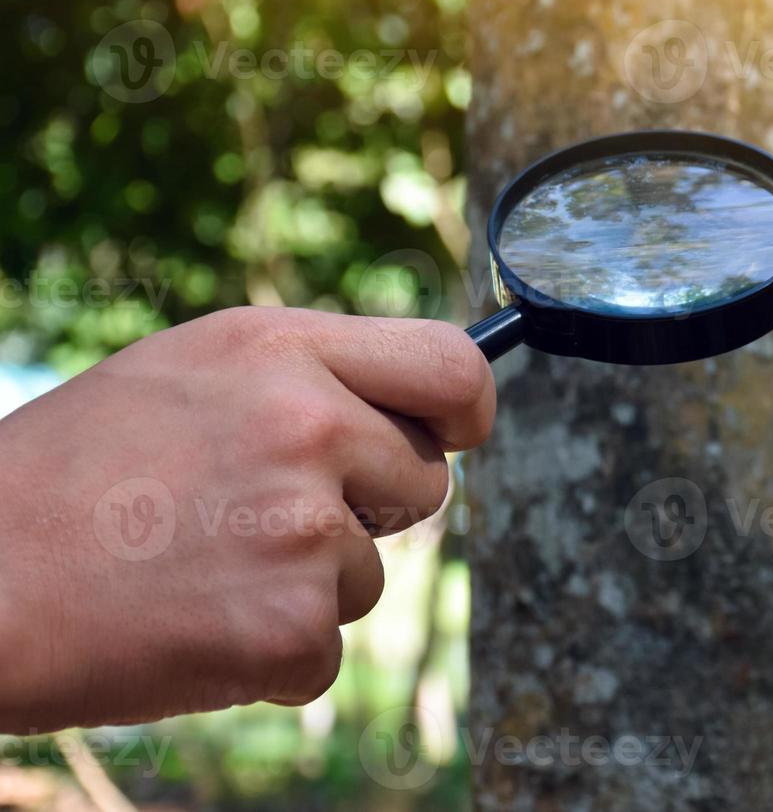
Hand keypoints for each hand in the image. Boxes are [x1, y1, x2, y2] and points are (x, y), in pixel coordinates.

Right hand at [0, 308, 494, 730]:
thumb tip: (423, 413)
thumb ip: (312, 376)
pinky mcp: (288, 630)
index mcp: (282, 350)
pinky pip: (326, 649)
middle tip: (255, 513)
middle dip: (363, 505)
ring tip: (198, 563)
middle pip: (424, 481)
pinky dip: (269, 653)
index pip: (449, 366)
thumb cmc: (73, 473)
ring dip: (304, 583)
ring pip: (369, 574)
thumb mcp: (192, 372)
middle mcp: (308, 427)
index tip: (458, 434)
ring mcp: (304, 531)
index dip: (467, 409)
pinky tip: (191, 620)